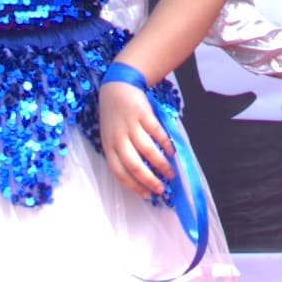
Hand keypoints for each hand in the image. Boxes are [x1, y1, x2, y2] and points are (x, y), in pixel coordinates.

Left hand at [93, 76, 176, 195]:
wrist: (117, 87)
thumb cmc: (115, 117)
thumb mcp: (111, 136)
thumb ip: (122, 153)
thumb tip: (142, 176)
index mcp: (109, 146)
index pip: (119, 172)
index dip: (134, 185)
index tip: (147, 194)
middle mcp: (118, 138)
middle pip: (134, 165)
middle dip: (149, 180)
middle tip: (161, 189)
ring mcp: (130, 125)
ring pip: (147, 150)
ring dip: (161, 164)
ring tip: (171, 173)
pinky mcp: (143, 114)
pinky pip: (157, 133)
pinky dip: (166, 144)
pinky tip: (172, 152)